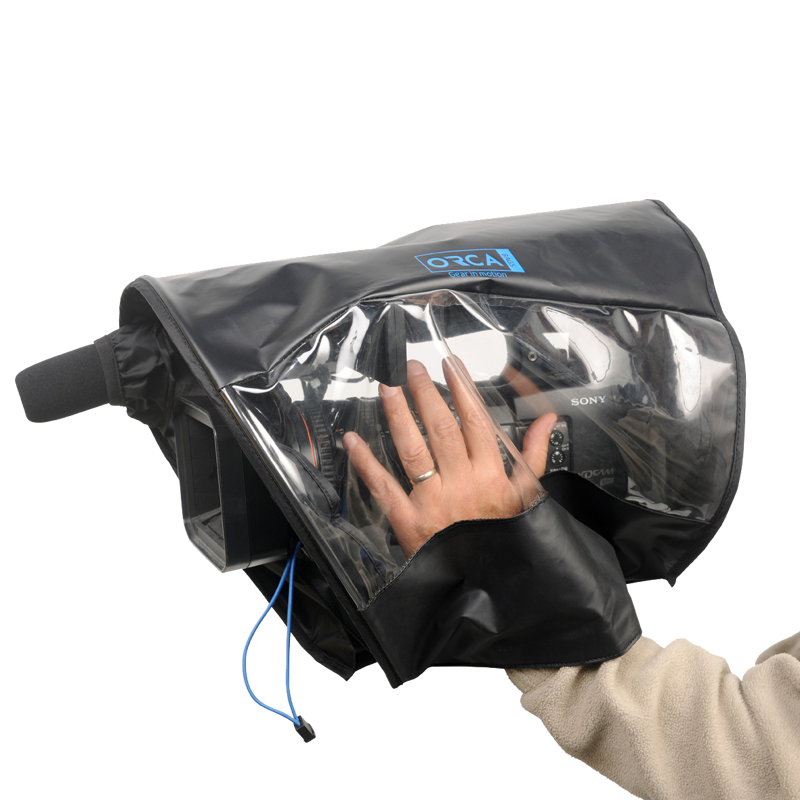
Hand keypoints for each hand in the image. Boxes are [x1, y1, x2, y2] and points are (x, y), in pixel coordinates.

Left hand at [343, 358, 556, 557]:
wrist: (495, 588)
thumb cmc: (508, 539)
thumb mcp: (529, 497)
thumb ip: (533, 454)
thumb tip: (547, 421)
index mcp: (491, 475)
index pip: (475, 421)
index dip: (461, 389)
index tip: (449, 365)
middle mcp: (462, 484)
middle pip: (440, 428)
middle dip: (424, 393)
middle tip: (411, 367)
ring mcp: (433, 502)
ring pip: (412, 449)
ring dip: (398, 415)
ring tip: (387, 387)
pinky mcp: (409, 522)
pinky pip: (384, 488)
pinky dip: (365, 463)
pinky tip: (352, 440)